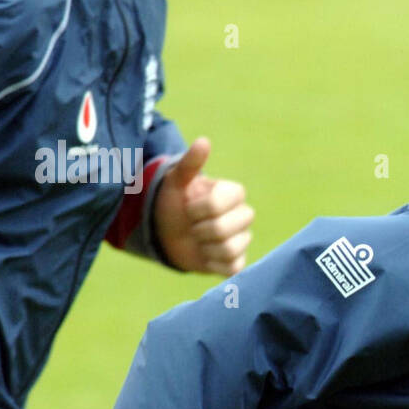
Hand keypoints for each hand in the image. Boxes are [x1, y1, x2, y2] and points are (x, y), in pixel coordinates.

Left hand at [153, 137, 254, 274]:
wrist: (166, 233)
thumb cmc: (173, 204)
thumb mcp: (176, 181)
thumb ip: (191, 163)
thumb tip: (204, 141)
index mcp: (233, 194)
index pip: (222, 202)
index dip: (200, 208)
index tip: (188, 207)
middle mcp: (242, 216)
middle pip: (226, 228)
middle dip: (201, 229)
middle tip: (191, 227)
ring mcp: (241, 240)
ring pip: (229, 249)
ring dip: (204, 247)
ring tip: (197, 241)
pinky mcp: (237, 262)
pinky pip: (232, 267)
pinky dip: (212, 264)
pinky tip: (204, 255)